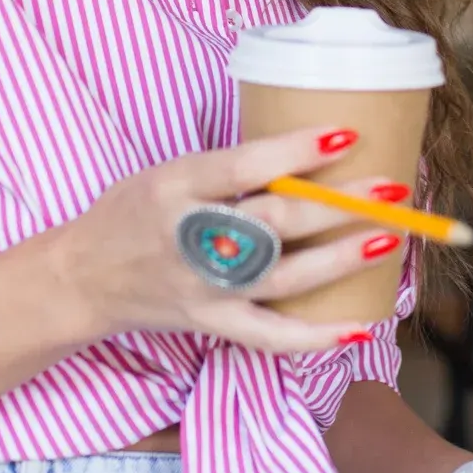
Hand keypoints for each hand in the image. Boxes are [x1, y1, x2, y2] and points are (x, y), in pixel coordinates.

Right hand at [45, 126, 405, 356]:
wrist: (82, 279)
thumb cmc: (132, 212)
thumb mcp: (168, 172)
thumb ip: (229, 167)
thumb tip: (313, 153)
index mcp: (174, 187)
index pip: (241, 166)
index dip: (295, 152)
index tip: (346, 134)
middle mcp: (188, 239)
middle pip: (273, 222)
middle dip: (338, 205)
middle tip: (390, 187)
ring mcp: (203, 289)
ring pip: (282, 278)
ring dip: (341, 260)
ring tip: (389, 238)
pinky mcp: (211, 324)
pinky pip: (270, 337)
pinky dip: (316, 337)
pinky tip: (360, 326)